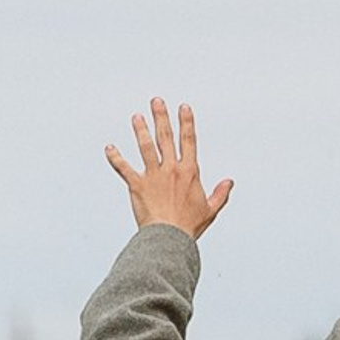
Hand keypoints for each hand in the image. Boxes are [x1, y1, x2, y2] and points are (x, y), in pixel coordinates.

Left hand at [104, 99, 234, 237]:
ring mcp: (153, 176)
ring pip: (146, 147)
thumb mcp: (210, 210)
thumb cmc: (188, 226)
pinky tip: (109, 148)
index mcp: (189, 172)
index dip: (186, 122)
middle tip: (156, 101)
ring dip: (141, 130)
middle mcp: (171, 169)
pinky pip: (124, 168)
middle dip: (161, 117)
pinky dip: (115, 158)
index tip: (184, 108)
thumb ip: (220, 194)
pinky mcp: (137, 185)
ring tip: (136, 117)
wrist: (168, 238)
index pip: (189, 140)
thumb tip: (229, 182)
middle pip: (166, 137)